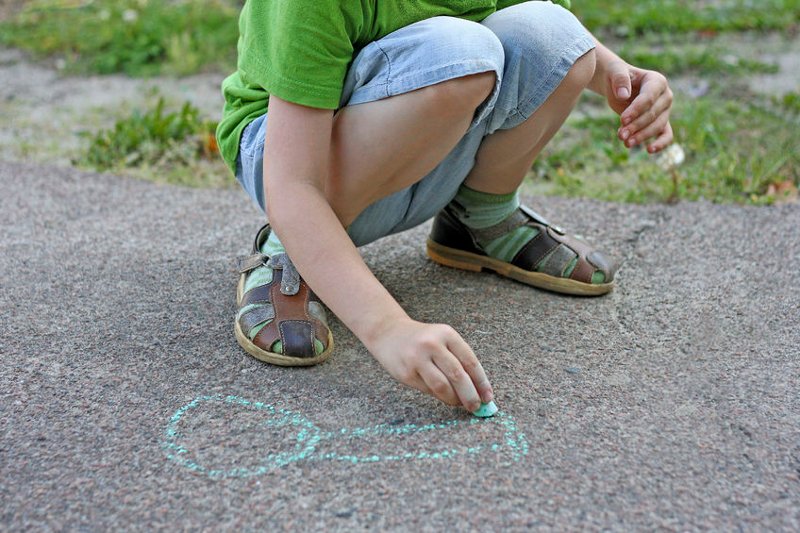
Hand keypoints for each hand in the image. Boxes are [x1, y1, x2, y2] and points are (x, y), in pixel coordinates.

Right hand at [366, 318, 492, 411]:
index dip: (481, 382)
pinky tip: (444, 396)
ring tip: (459, 403)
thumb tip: (478, 390)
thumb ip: (459, 360)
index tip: (488, 397)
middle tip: (476, 407)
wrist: (388, 332)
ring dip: (454, 399)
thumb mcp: (442, 340)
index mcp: (447, 334)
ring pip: (443, 386)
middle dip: (470, 395)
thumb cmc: (422, 340)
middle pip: (458, 375)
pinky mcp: (406, 373)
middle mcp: (432, 344)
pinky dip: (439, 396)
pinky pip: (428, 390)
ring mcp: (417, 358)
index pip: (470, 362)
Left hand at [603, 60, 673, 153]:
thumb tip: (623, 95)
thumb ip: (619, 80)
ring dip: (642, 136)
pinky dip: (660, 144)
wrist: (619, 86)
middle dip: (636, 126)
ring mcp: (665, 110)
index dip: (636, 110)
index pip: (649, 98)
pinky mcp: (661, 122)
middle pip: (653, 115)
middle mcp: (665, 96)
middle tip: (621, 135)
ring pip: (657, 127)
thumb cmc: (618, 77)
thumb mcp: (615, 73)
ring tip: (626, 143)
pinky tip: (649, 151)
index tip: (622, 119)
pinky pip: (666, 135)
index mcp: (657, 81)